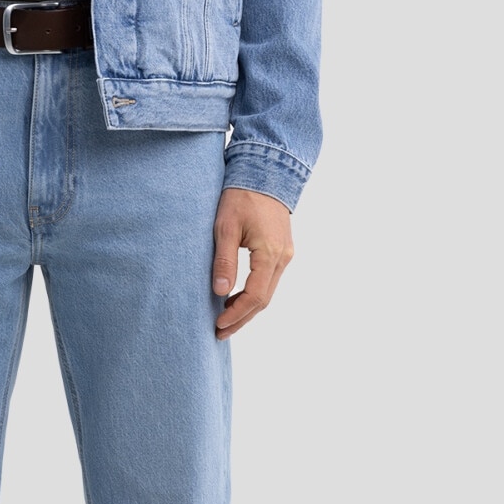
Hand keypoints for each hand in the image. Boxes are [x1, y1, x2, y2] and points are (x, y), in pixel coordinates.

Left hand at [211, 187, 293, 338]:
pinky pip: (269, 280)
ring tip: (224, 319)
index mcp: (270, 254)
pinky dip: (253, 293)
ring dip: (247, 308)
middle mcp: (283, 258)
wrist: (265, 172)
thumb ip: (224, 260)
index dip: (237, 314)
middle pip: (264, 300)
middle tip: (219, 332)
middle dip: (242, 318)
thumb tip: (220, 292)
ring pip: (268, 292)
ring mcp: (285, 254)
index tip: (218, 324)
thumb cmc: (241, 196)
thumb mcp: (225, 227)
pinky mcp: (282, 250)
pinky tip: (235, 297)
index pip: (255, 296)